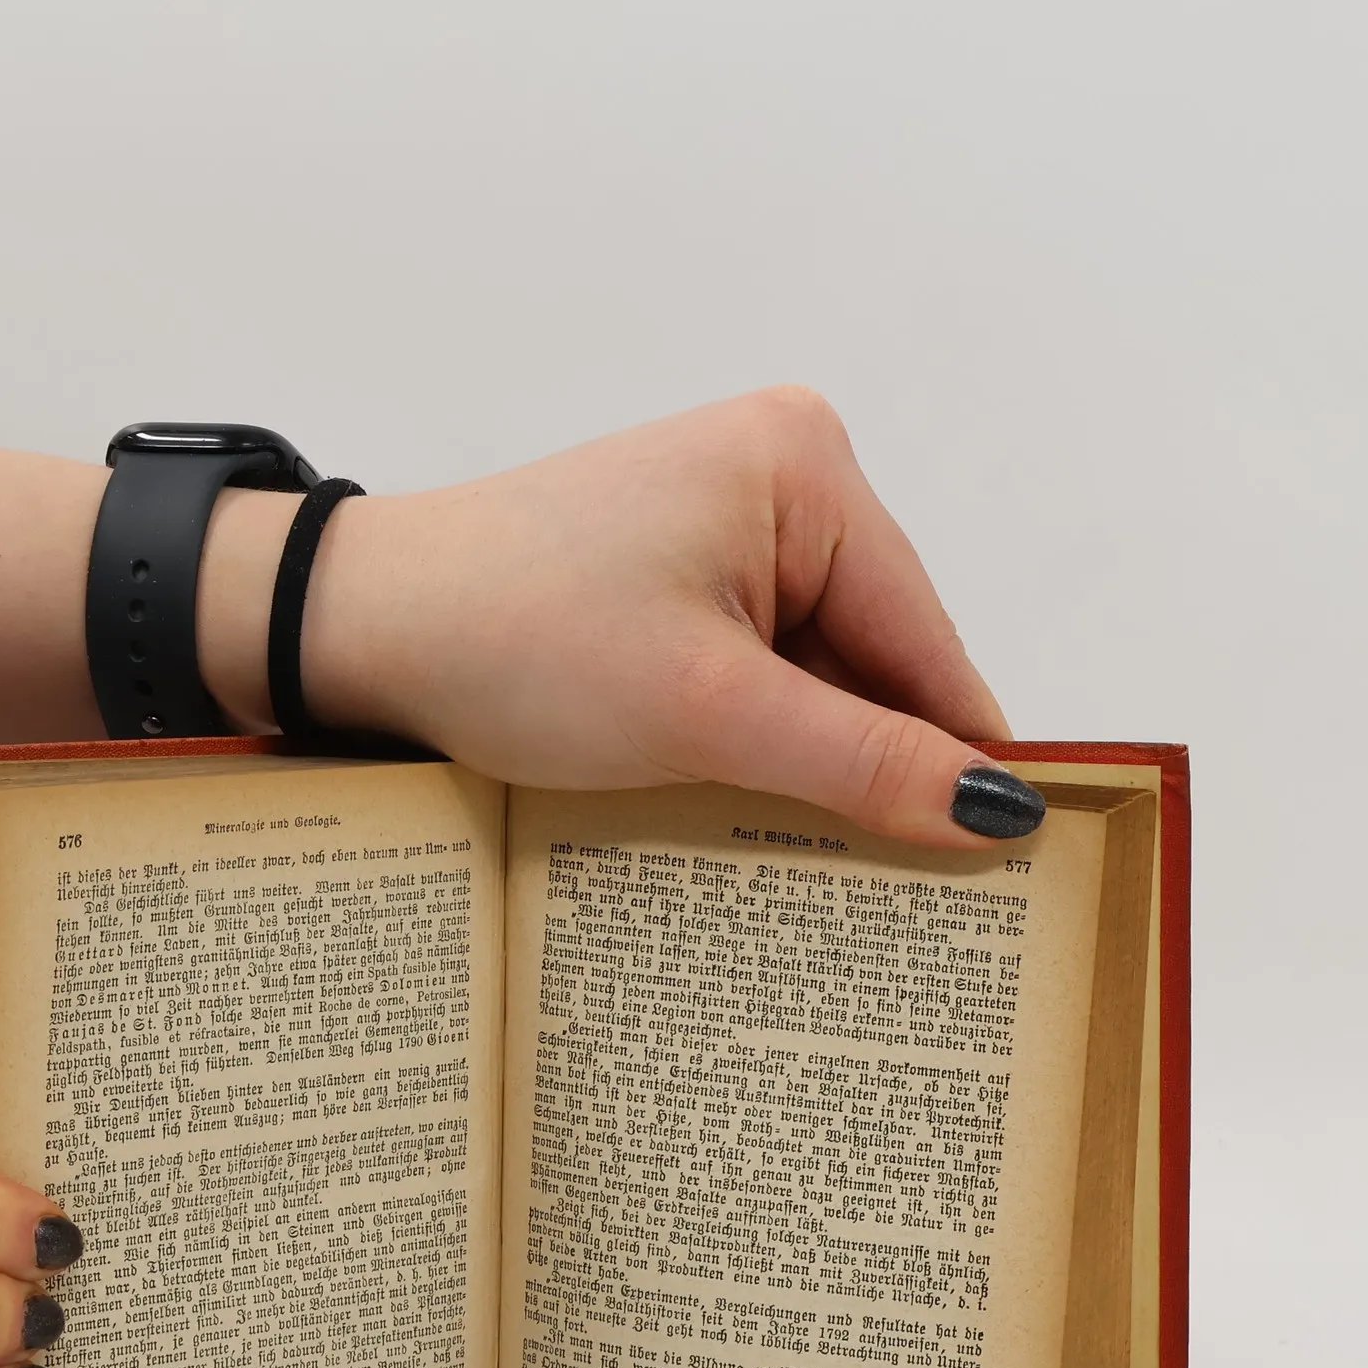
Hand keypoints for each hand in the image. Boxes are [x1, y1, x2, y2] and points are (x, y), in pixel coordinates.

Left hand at [205, 388, 1035, 846]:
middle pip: (874, 658)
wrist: (361, 627)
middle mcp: (778, 474)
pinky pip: (752, 665)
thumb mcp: (707, 714)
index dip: (960, 759)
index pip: (926, 642)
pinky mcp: (673, 567)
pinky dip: (753, 737)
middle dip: (872, 764)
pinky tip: (741, 806)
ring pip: (812, 672)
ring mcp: (721, 520)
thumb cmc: (517, 640)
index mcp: (806, 469)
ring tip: (812, 865)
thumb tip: (998, 813)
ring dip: (806, 759)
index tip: (1005, 868)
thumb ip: (861, 762)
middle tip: (903, 898)